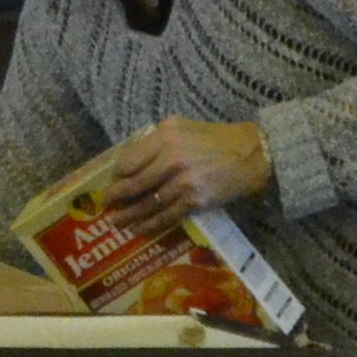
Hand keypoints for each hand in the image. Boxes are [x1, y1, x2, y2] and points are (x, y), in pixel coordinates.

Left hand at [104, 117, 272, 227]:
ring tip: (116, 221)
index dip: (117, 176)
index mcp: (165, 136)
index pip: (129, 161)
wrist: (251, 155)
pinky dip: (149, 225)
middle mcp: (171, 159)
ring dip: (128, 216)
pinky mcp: (194, 201)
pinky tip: (139, 229)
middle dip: (116, 198)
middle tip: (106, 205)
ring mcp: (183, 182)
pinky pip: (165, 217)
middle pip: (134, 184)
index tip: (112, 182)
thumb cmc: (215, 139)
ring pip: (147, 204)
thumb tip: (130, 163)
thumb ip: (155, 142)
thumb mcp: (182, 127)